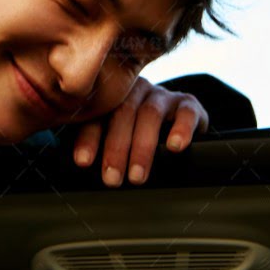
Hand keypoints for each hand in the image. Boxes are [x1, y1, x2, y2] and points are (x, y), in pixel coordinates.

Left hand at [70, 76, 206, 186]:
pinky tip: (175, 147)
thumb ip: (100, 145)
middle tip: (112, 178)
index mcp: (112, 97)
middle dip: (116, 148)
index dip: (89, 137)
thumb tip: (81, 168)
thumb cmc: (136, 136)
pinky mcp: (188, 104)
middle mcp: (135, 91)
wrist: (176, 123)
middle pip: (122, 113)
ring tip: (137, 176)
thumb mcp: (116, 137)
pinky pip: (186, 112)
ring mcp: (162, 96)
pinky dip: (181, 129)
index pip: (97, 113)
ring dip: (143, 147)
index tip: (83, 161)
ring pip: (150, 114)